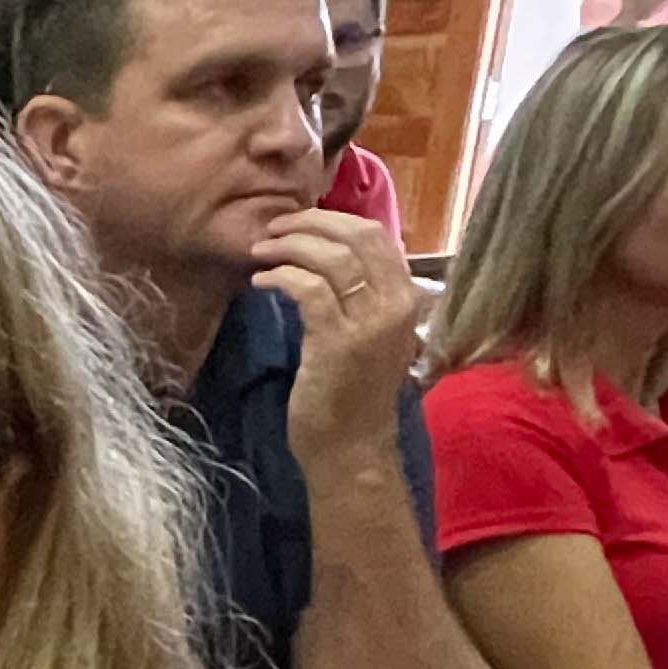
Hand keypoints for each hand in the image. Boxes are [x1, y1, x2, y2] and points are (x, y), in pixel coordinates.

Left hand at [257, 210, 424, 457]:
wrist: (353, 448)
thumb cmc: (354, 394)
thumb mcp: (368, 335)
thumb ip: (360, 296)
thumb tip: (326, 255)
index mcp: (406, 297)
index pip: (377, 236)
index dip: (335, 219)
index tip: (300, 221)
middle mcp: (396, 304)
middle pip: (357, 237)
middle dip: (310, 223)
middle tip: (274, 227)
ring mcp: (370, 323)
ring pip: (331, 258)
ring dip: (289, 247)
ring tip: (260, 251)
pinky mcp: (338, 343)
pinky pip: (309, 290)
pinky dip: (281, 278)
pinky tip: (261, 282)